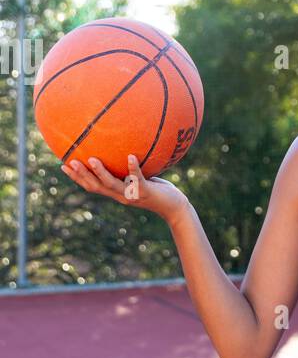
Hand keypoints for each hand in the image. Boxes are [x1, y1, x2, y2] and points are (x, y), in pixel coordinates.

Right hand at [60, 154, 189, 224]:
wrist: (175, 208)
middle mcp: (121, 195)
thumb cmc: (159, 191)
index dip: (76, 178)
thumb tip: (124, 149)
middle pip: (95, 187)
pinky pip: (137, 179)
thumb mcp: (142, 179)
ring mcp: (132, 195)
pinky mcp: (145, 192)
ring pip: (112, 185)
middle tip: (69, 162)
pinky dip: (133, 168)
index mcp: (117, 193)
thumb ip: (131, 169)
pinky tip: (131, 156)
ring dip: (101, 172)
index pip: (91, 186)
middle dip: (81, 175)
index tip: (63, 166)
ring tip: (92, 159)